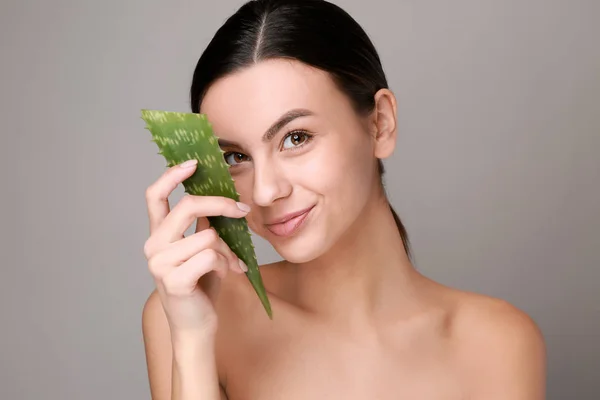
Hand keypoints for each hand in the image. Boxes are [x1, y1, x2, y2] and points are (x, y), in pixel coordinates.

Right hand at [143, 159, 248, 338]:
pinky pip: (211, 257)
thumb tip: (219, 196)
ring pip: (208, 236)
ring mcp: (160, 264)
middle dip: (221, 204)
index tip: (193, 163)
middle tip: (242, 209)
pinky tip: (228, 274)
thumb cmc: (201, 284)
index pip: (154, 195)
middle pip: (188, 207)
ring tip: (232, 262)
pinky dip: (226, 264)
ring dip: (228, 249)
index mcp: (158, 234)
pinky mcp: (174, 280)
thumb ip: (202, 225)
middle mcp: (153, 246)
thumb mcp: (201, 249)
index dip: (172, 175)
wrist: (196, 325)